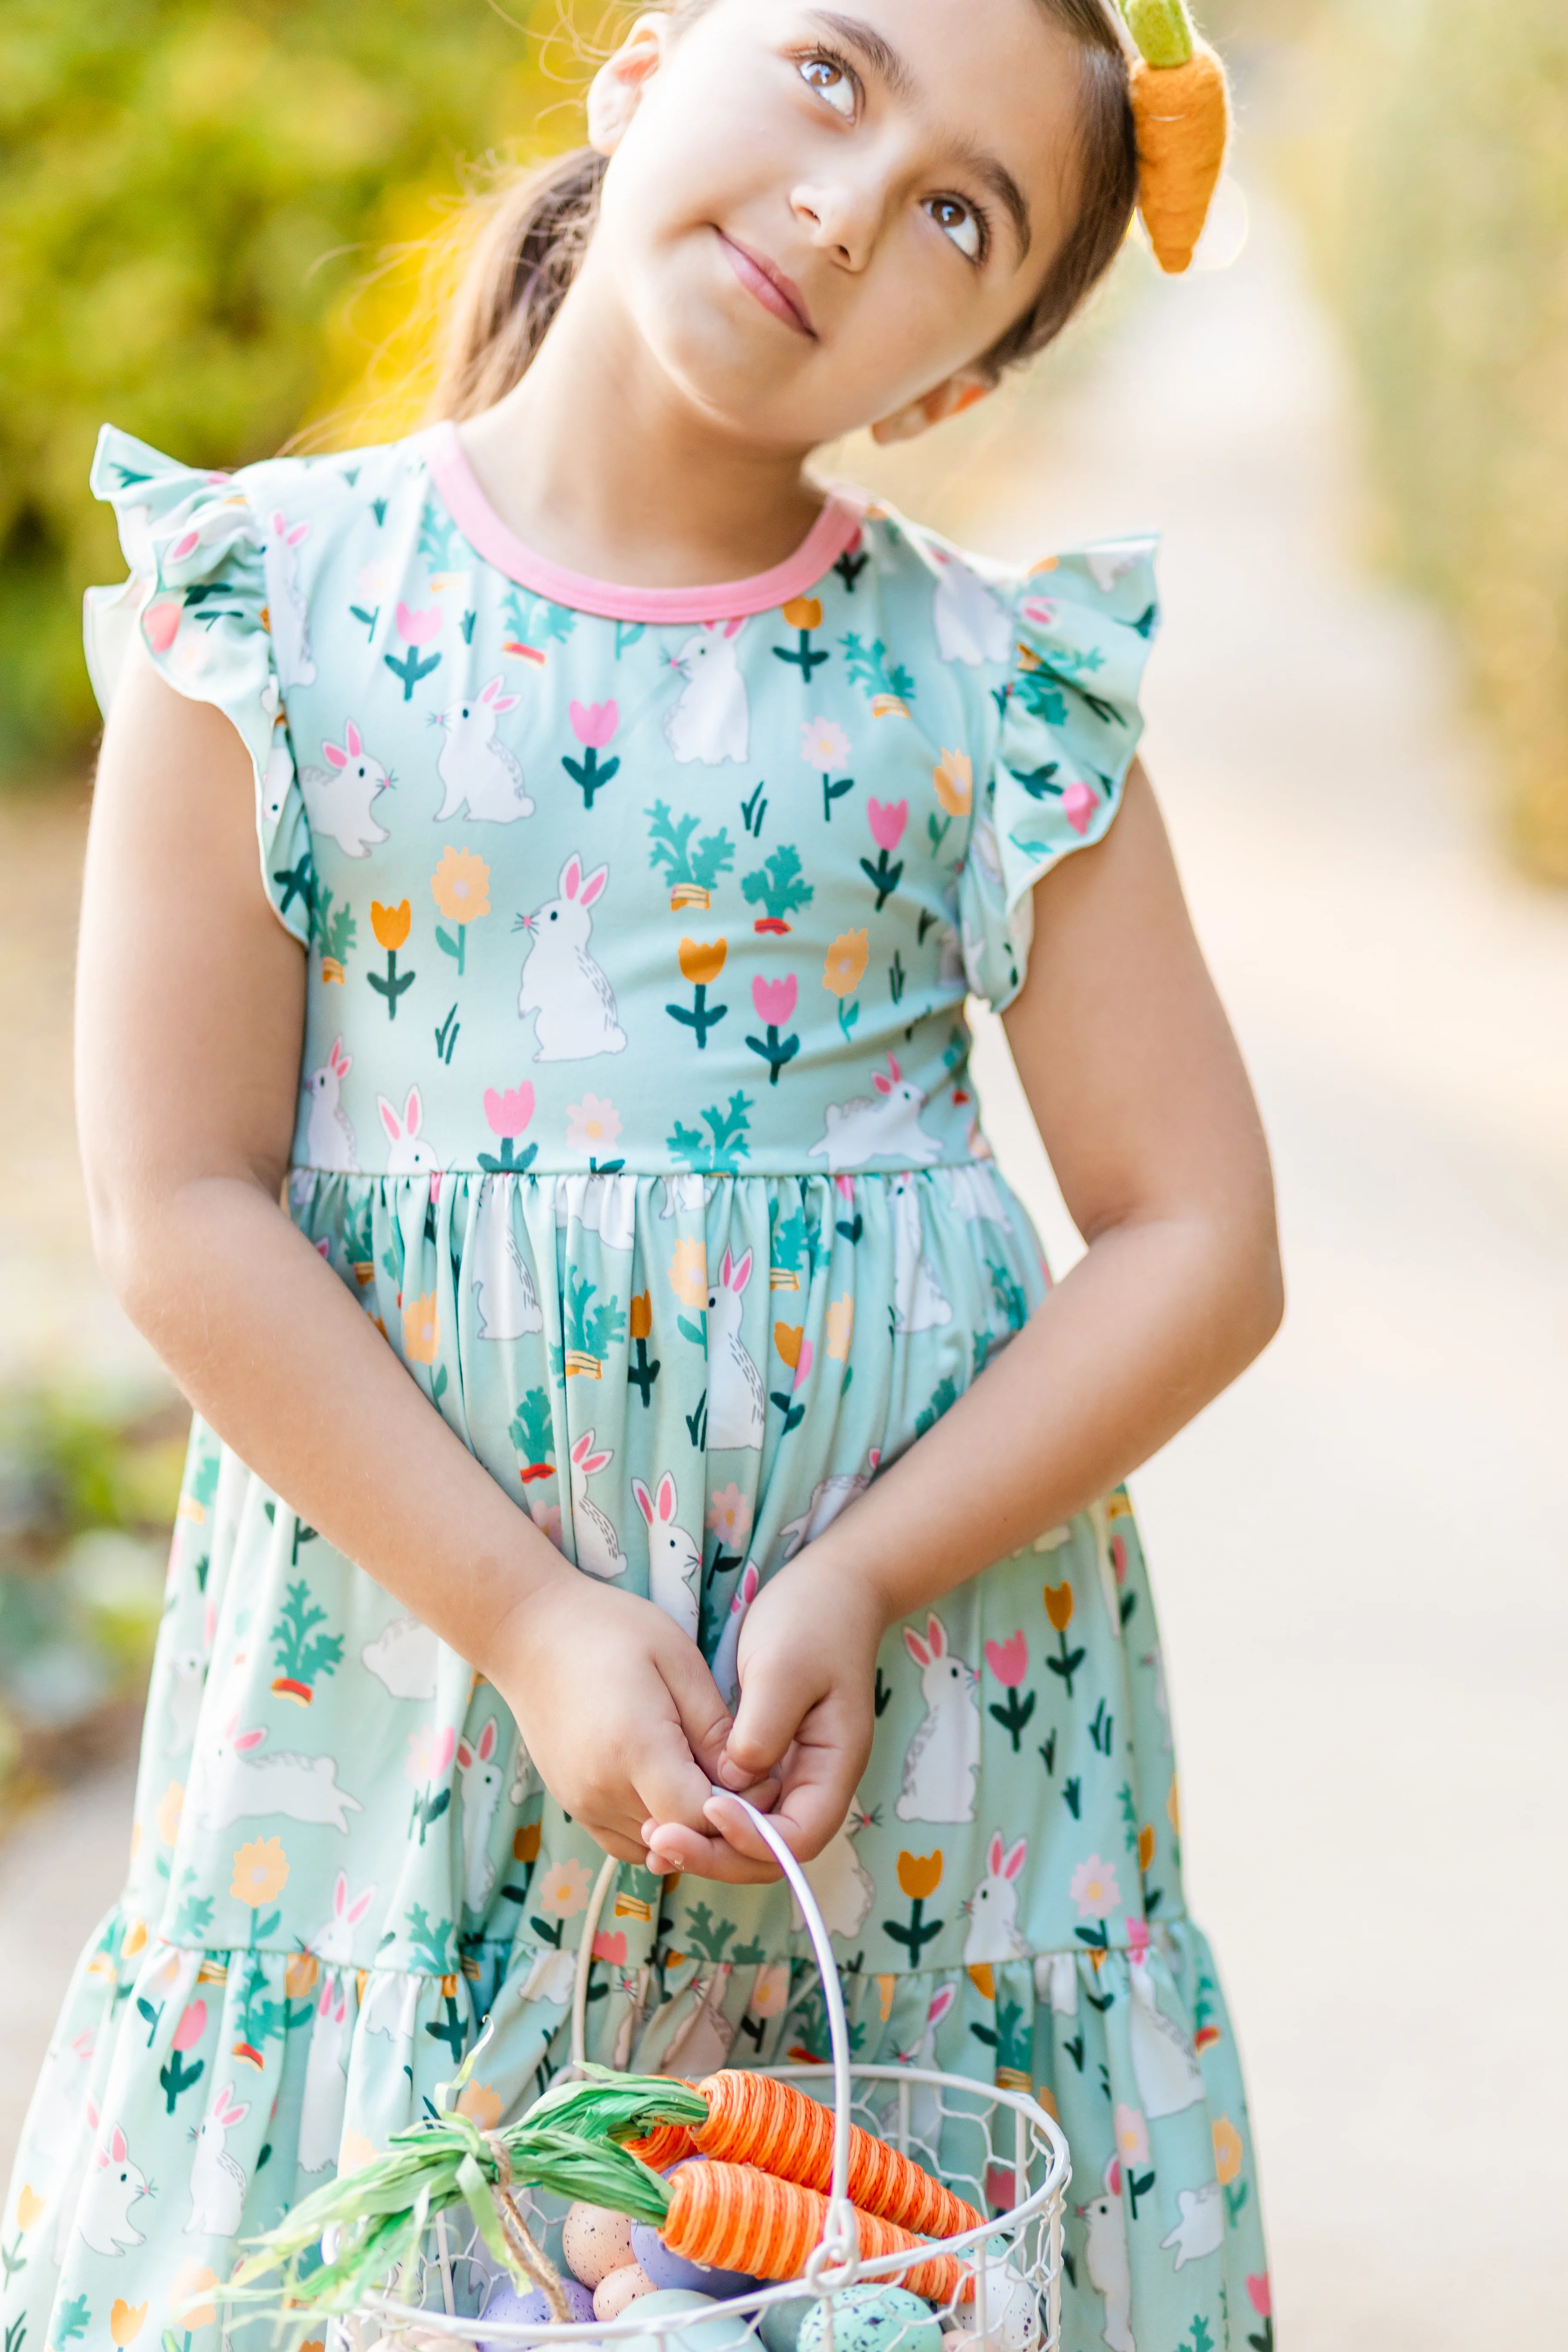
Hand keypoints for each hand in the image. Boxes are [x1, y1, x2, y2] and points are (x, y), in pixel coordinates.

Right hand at [486, 1569, 776, 1866]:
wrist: (529, 1632)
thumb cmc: (609, 1631)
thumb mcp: (678, 1660)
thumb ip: (714, 1728)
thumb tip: (746, 1783)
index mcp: (633, 1750)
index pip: (700, 1818)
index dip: (740, 1810)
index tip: (760, 1779)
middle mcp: (602, 1791)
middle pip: (681, 1839)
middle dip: (722, 1819)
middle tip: (744, 1776)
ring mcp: (582, 1804)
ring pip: (657, 1848)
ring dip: (690, 1825)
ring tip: (705, 1774)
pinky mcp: (573, 1806)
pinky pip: (629, 1841)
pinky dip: (659, 1826)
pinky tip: (670, 1783)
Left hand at [640, 1543, 887, 1881]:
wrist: (831, 1587)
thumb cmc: (812, 1619)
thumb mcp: (784, 1668)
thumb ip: (762, 1729)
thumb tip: (730, 1782)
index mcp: (834, 1765)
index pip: (798, 1837)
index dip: (751, 1838)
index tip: (705, 1808)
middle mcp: (815, 1782)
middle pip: (770, 1850)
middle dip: (716, 1854)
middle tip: (659, 1840)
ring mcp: (790, 1772)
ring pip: (750, 1835)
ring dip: (705, 1843)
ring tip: (652, 1835)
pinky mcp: (764, 1758)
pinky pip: (736, 1805)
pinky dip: (703, 1815)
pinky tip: (664, 1810)